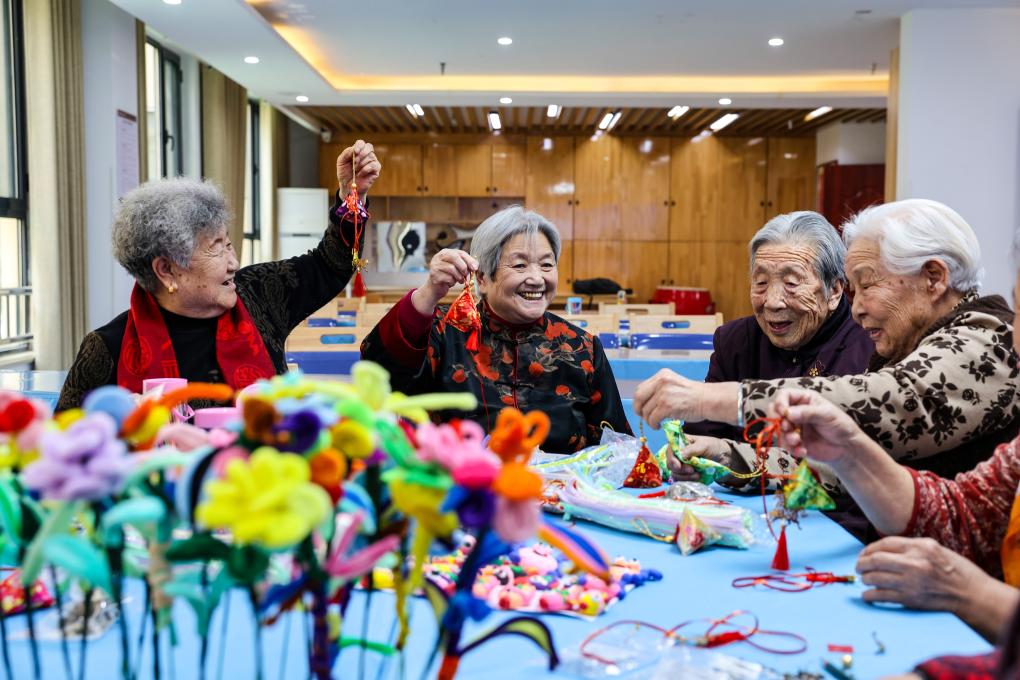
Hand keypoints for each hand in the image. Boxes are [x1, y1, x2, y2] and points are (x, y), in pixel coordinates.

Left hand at [336, 140, 381, 193]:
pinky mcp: (376, 170)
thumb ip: (346, 153)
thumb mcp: (341, 162)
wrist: (348, 186)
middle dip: (362, 154)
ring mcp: (372, 162)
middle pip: (369, 147)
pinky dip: (365, 169)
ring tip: (355, 170)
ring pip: (371, 157)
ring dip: (361, 164)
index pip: (361, 143)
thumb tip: (354, 149)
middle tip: (354, 162)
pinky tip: (360, 174)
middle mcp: (366, 155)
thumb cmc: (345, 173)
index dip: (359, 146)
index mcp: (358, 151)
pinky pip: (374, 165)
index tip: (355, 152)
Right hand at [411, 249, 478, 315]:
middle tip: (466, 275)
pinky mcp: (434, 275)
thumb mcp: (458, 268)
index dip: (469, 260)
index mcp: (446, 252)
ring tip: (459, 280)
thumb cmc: (448, 276)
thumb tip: (475, 266)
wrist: (435, 288)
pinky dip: (453, 282)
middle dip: (463, 267)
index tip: (475, 268)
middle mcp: (438, 256)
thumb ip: (466, 265)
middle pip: (454, 257)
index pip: (460, 253)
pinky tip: (451, 283)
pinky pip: (448, 278)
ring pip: (451, 268)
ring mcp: (435, 265)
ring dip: (459, 276)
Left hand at [633, 371, 736, 428]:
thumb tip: (644, 402)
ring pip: (646, 411)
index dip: (639, 400)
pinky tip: (658, 426)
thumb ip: (660, 389)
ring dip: (649, 420)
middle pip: (638, 398)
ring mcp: (663, 394)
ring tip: (656, 423)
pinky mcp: (666, 406)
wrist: (709, 400)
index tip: (642, 408)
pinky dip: (653, 424)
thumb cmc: (694, 395)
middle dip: (638, 410)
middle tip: (644, 417)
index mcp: (662, 375)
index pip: (641, 388)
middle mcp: (661, 382)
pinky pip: (652, 418)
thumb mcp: (674, 385)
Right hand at [667, 435, 732, 481]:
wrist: (725, 459)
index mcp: (681, 444)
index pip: (670, 451)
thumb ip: (691, 450)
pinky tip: (699, 477)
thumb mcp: (704, 445)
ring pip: (676, 475)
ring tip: (698, 475)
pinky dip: (690, 481)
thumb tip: (680, 455)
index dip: (671, 459)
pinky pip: (683, 481)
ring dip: (686, 477)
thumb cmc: (714, 447)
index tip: (678, 466)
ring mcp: (683, 466)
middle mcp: (679, 455)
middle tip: (692, 470)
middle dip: (680, 469)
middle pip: (670, 465)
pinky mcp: (687, 475)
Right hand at [767, 388, 862, 464]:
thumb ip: (808, 413)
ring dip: (785, 437)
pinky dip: (792, 449)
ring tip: (797, 442)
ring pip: (778, 430)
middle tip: (787, 428)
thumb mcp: (827, 415)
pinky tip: (803, 451)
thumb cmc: (840, 425)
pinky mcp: (794, 442)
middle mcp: (796, 412)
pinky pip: (785, 445)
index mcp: (804, 400)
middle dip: (778, 421)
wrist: (847, 448)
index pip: (784, 395)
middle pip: (775, 412)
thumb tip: (787, 413)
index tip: (783, 413)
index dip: (780, 403)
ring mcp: (794, 427)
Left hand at [855, 536, 982, 613]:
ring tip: (864, 579)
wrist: (972, 594)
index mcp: (920, 546)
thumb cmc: (955, 570)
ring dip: (864, 578)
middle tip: (858, 567)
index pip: (884, 543)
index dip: (869, 549)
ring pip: (875, 578)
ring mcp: (911, 582)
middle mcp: (914, 562)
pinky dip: (869, 595)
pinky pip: (881, 595)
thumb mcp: (935, 548)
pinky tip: (867, 594)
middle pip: (876, 560)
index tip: (863, 554)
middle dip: (861, 563)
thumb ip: (910, 547)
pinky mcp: (910, 599)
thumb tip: (883, 550)